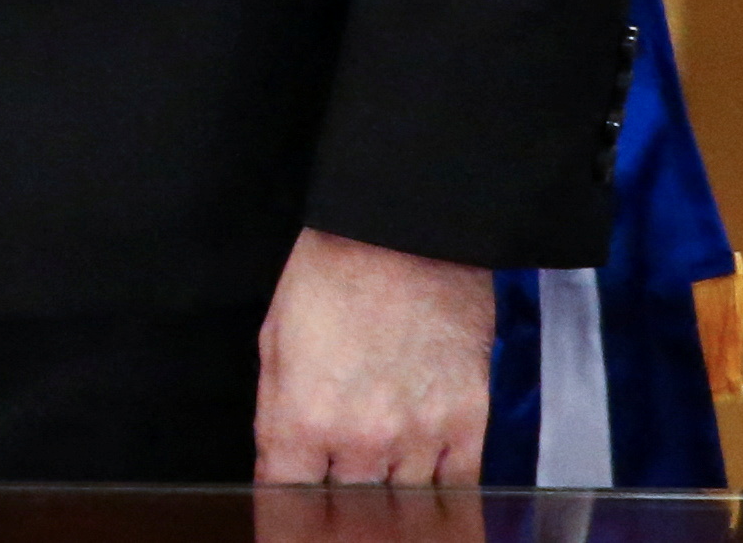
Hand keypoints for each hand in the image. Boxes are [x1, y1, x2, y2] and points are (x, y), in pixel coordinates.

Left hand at [250, 226, 494, 482]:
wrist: (405, 234)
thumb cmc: (333, 274)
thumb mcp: (274, 339)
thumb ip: (275, 414)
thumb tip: (279, 466)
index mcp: (304, 418)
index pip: (287, 497)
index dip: (286, 503)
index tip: (291, 504)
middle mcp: (363, 440)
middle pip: (348, 510)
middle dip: (338, 501)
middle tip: (338, 487)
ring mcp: (420, 437)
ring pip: (401, 505)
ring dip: (387, 496)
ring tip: (380, 476)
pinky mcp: (468, 425)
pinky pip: (456, 490)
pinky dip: (439, 494)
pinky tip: (424, 482)